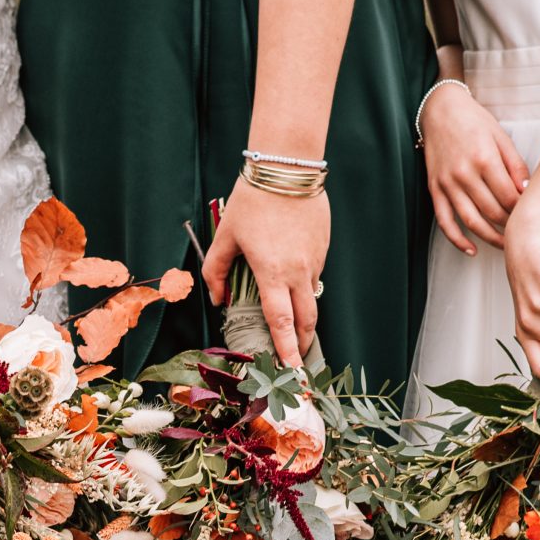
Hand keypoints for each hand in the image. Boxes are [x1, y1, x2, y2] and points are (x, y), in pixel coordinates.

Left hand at [203, 179, 328, 365]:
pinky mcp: (323, 247)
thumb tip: (217, 299)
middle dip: (302, 344)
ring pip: (312, 297)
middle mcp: (298, 271)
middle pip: (306, 320)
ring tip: (293, 326)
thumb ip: (216, 271)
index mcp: (272, 272)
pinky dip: (305, 285)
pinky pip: (314, 275)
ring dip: (304, 315)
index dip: (286, 350)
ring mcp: (315, 260)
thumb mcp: (226, 236)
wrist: (287, 168)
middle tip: (297, 361)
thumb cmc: (253, 200)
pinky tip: (292, 278)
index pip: (280, 322)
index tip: (292, 371)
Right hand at [422, 83, 528, 254]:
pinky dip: (458, 239)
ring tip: (504, 245)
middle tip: (522, 232)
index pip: (509, 197)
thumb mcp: (501, 137)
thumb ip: (515, 166)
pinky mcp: (434, 189)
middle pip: (493, 212)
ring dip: (490, 238)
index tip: (532, 217)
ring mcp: (447, 183)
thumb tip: (527, 192)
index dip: (523, 211)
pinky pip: (445, 221)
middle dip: (510, 226)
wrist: (440, 110)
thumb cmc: (473, 121)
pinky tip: (471, 249)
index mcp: (485, 159)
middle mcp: (464, 174)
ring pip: (471, 221)